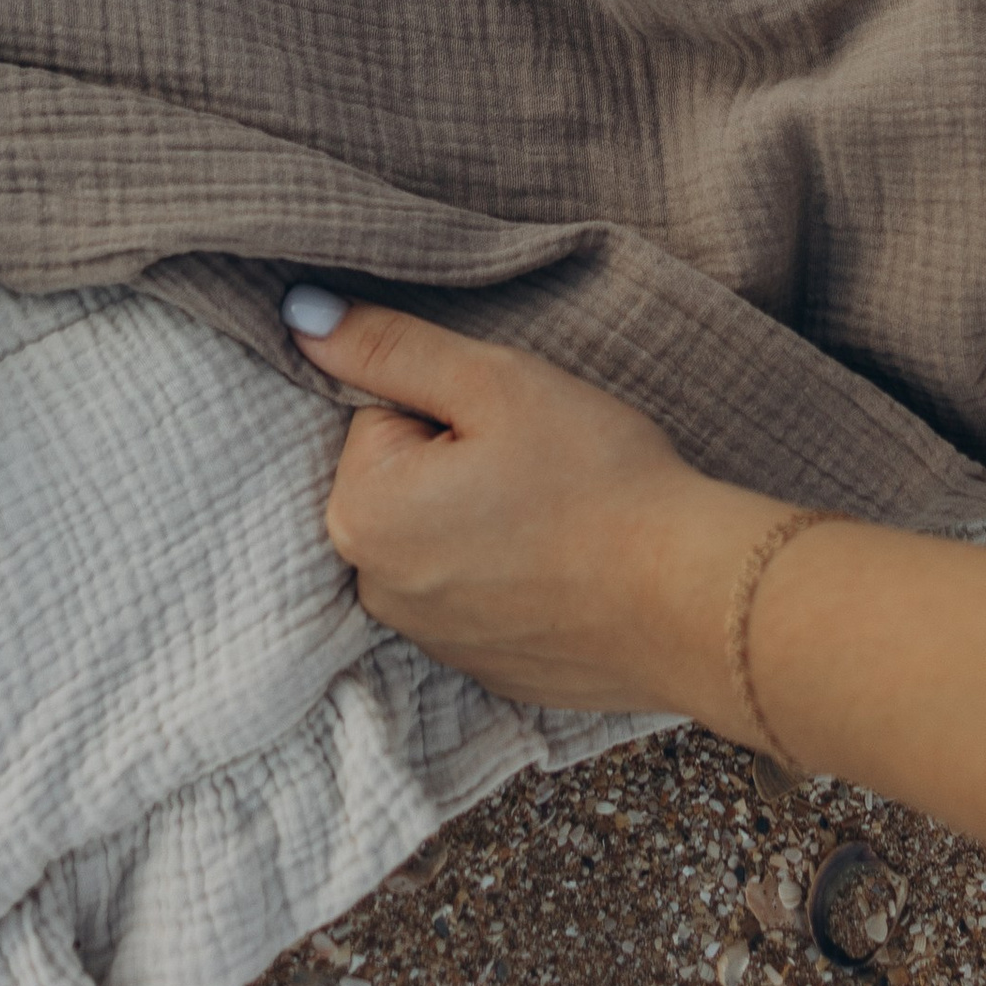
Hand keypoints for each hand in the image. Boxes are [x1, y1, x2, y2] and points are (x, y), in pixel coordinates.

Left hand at [294, 290, 771, 723]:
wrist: (686, 599)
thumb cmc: (593, 477)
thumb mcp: (492, 382)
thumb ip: (388, 346)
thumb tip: (298, 316)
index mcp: (359, 515)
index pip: (381, 415)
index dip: (450, 404)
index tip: (508, 424)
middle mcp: (375, 592)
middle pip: (404, 481)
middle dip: (459, 460)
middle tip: (538, 462)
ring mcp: (430, 642)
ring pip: (442, 537)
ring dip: (485, 517)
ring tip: (559, 511)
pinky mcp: (484, 670)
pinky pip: (479, 595)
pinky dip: (514, 574)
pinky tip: (568, 562)